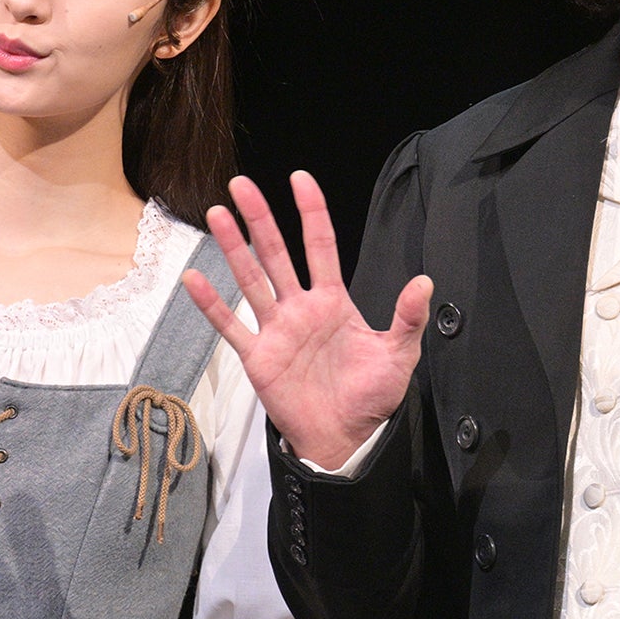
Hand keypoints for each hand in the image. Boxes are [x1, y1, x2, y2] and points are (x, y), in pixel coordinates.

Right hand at [183, 171, 430, 470]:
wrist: (347, 438)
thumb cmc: (372, 396)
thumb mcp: (398, 354)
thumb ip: (408, 317)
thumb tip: (425, 281)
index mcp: (333, 301)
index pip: (320, 245)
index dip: (311, 211)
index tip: (300, 179)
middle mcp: (300, 308)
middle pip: (276, 253)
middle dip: (260, 217)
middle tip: (242, 183)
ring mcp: (276, 330)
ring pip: (250, 279)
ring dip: (233, 248)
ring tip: (217, 214)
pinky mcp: (258, 357)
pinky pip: (230, 325)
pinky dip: (211, 303)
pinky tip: (194, 279)